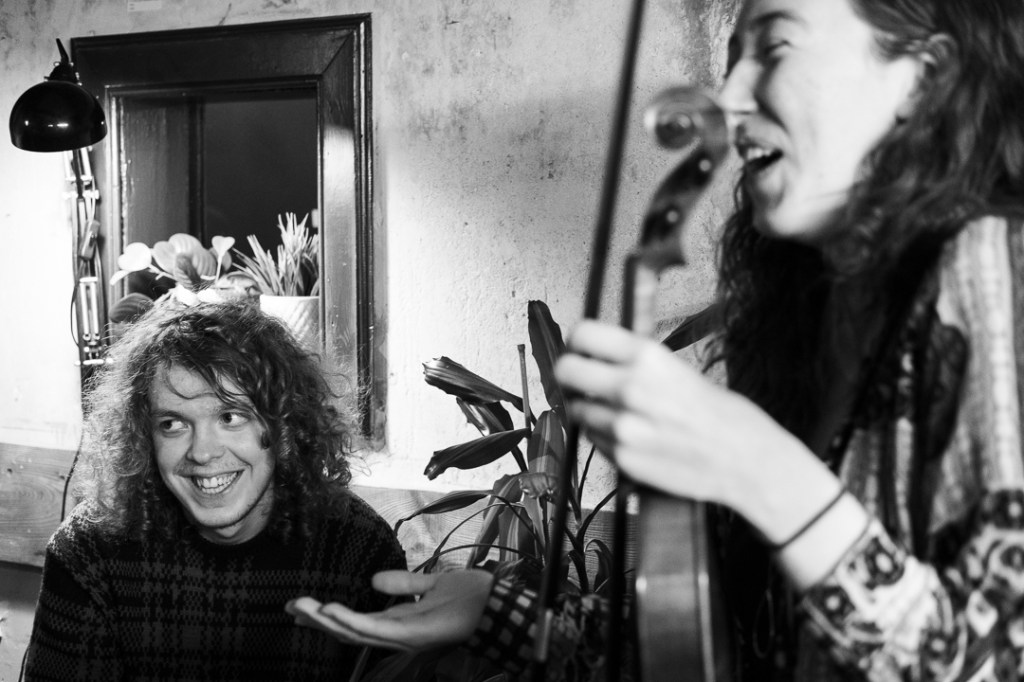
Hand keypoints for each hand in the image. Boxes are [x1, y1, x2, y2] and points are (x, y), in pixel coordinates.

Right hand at [286, 569, 493, 651]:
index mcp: (399, 620)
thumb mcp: (431, 583)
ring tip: (301, 607)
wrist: (496, 604)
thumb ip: (404, 584)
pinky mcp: (411, 634)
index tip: (302, 604)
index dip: (327, 615)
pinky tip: (331, 610)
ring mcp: (402, 635)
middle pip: (347, 630)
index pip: (355, 621)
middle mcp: (396, 632)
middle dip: (316, 620)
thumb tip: (374, 580)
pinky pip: (375, 630)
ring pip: (354, 632)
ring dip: (325, 620)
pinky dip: (351, 621)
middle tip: (289, 607)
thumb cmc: (470, 598)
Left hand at [554, 320, 838, 541]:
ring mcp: (623, 427)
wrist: (746, 461)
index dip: (576, 342)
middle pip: (565, 371)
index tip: (578, 350)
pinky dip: (604, 438)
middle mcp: (629, 388)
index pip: (582, 334)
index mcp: (646, 356)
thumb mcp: (677, 368)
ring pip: (577, 410)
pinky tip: (633, 437)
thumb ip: (634, 360)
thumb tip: (595, 348)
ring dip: (590, 410)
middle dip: (569, 376)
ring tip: (620, 414)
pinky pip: (593, 440)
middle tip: (580, 382)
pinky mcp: (622, 458)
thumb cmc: (719, 414)